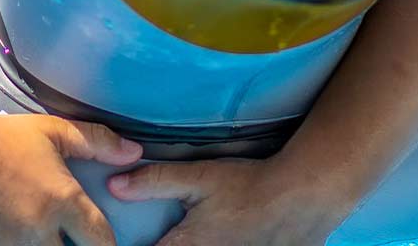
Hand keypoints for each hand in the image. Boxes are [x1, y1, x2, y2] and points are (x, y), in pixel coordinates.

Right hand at [0, 103, 142, 245]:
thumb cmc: (2, 136)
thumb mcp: (52, 131)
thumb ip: (97, 142)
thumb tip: (135, 152)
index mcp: (62, 200)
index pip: (102, 242)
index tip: (95, 242)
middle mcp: (39, 229)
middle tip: (63, 238)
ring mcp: (8, 245)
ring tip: (37, 239)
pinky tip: (9, 241)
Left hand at [108, 157, 354, 245]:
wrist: (305, 196)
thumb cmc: (248, 186)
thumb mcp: (196, 177)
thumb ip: (153, 182)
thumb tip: (113, 187)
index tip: (126, 242)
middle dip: (170, 245)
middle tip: (174, 233)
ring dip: (200, 244)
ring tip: (213, 230)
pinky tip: (234, 236)